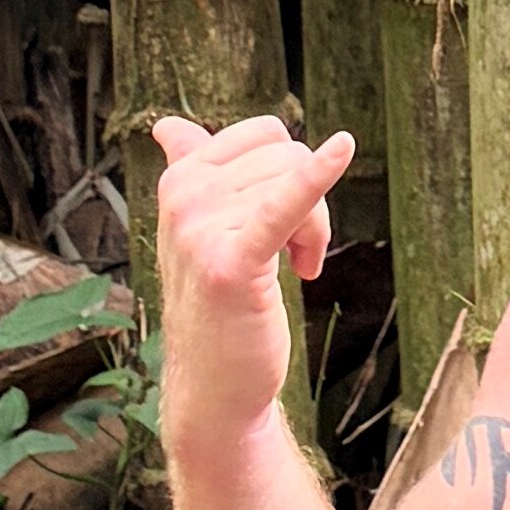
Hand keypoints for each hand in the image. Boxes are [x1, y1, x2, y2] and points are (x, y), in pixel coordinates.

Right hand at [152, 114, 353, 470]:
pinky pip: (285, 204)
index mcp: (179, 180)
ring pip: (297, 182)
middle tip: (296, 253)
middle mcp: (183, 198)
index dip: (289, 171)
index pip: (264, 135)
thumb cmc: (217, 302)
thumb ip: (188, 169)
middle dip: (308, 201)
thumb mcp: (196, 229)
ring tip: (296, 266)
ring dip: (315, 230)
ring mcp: (201, 229)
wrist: (213, 382)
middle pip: (287, 156)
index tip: (280, 217)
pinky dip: (316, 178)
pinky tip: (343, 149)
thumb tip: (166, 126)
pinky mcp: (233, 263)